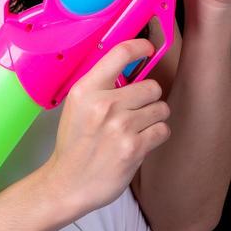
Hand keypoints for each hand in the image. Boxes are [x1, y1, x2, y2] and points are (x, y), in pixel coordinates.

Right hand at [39, 38, 170, 220]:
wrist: (68, 183)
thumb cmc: (75, 143)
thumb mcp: (77, 106)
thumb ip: (101, 86)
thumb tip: (131, 67)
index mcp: (86, 89)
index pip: (120, 53)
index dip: (140, 47)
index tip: (148, 49)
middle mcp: (104, 105)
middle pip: (152, 86)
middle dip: (149, 99)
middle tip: (137, 110)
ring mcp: (120, 127)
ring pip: (161, 108)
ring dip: (154, 119)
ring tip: (137, 129)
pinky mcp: (133, 148)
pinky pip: (163, 130)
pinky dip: (156, 136)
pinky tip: (140, 143)